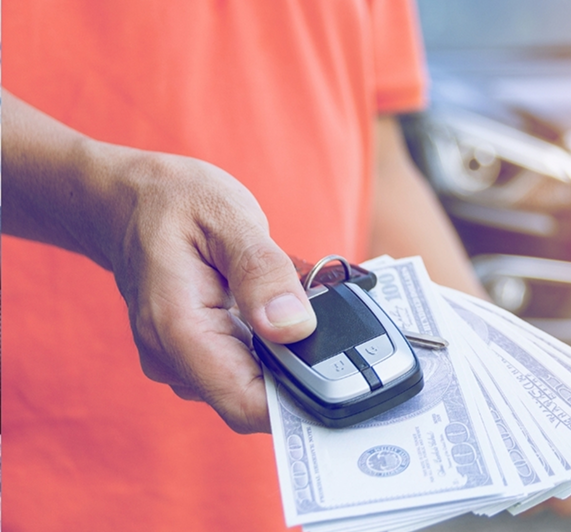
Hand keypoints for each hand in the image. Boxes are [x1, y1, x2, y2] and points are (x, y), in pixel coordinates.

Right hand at [107, 148, 316, 433]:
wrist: (128, 202)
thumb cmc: (176, 202)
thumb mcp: (228, 216)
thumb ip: (262, 272)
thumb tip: (294, 327)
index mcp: (178, 329)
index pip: (244, 403)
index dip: (298, 403)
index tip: (342, 383)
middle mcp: (174, 359)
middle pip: (254, 400)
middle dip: (301, 375)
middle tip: (339, 334)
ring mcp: (182, 362)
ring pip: (252, 385)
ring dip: (288, 358)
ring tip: (306, 309)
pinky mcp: (196, 355)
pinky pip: (245, 367)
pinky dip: (272, 348)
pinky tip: (283, 314)